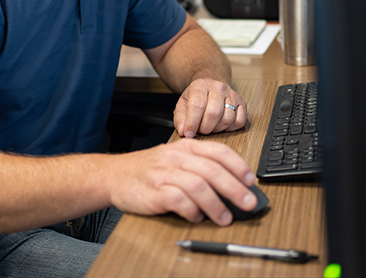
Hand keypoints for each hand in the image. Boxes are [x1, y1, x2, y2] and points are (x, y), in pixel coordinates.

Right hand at [106, 139, 256, 225]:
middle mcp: (176, 158)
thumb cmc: (149, 169)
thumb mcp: (174, 158)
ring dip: (216, 204)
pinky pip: (178, 201)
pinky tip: (197, 217)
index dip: (238, 166)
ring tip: (225, 217)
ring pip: (198, 186)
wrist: (114, 175)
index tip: (251, 180)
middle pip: (212, 171)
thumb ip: (200, 166)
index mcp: (185, 147)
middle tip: (248, 202)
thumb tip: (232, 185)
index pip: (218, 151)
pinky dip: (192, 210)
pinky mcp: (153, 192)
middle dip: (234, 188)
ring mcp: (164, 174)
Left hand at [174, 78, 246, 137]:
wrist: (210, 87)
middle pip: (214, 113)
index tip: (188, 133)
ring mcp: (232, 94)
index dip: (192, 122)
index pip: (197, 105)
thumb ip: (180, 119)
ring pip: (228, 118)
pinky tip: (222, 125)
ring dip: (217, 129)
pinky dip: (231, 128)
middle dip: (205, 128)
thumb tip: (183, 131)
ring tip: (210, 127)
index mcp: (200, 85)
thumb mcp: (182, 105)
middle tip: (200, 130)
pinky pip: (240, 121)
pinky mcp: (242, 103)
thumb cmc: (196, 99)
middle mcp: (218, 87)